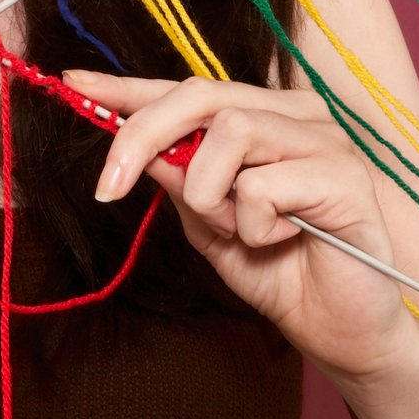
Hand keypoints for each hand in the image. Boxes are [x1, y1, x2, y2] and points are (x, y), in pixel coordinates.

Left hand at [67, 70, 418, 383]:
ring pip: (229, 132)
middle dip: (141, 137)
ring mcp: (326, 139)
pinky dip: (253, 225)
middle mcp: (297, 115)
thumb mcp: (209, 226)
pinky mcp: (345, 175)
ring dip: (210, 195)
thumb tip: (132, 142)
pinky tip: (283, 240)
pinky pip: (261, 185)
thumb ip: (178, 180)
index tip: (73, 84)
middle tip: (107, 188)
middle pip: (201, 94)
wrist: (343, 334)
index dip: (129, 88)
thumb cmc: (281, 274)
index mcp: (266, 117)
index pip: (188, 90)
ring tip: (241, 231)